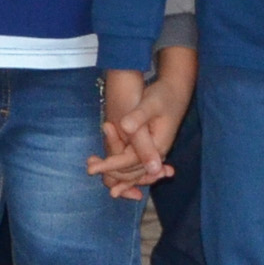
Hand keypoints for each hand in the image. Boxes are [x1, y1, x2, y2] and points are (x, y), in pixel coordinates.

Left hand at [90, 65, 189, 199]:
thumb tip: (125, 128)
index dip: (109, 165)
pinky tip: (107, 163)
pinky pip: (134, 164)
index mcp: (157, 147)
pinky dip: (120, 166)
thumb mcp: (150, 104)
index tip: (91, 169)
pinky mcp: (149, 148)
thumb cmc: (162, 96)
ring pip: (132, 171)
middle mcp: (156, 154)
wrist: (175, 92)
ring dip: (114, 172)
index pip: (128, 163)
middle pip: (130, 172)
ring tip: (93, 165)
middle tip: (89, 168)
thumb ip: (138, 118)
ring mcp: (153, 153)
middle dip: (109, 172)